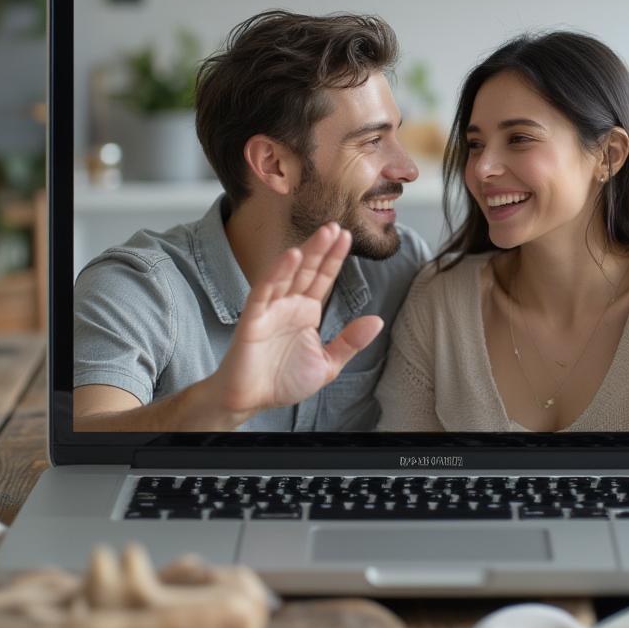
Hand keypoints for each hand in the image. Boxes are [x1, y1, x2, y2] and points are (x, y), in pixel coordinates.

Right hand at [211, 223, 383, 417]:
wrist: (251, 401)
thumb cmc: (284, 382)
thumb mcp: (328, 364)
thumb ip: (350, 342)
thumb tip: (376, 320)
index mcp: (307, 311)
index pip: (324, 278)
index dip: (335, 258)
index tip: (347, 237)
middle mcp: (289, 305)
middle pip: (309, 270)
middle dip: (323, 248)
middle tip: (336, 225)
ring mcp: (271, 309)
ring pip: (289, 274)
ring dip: (305, 253)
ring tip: (323, 233)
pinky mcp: (254, 318)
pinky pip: (265, 291)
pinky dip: (277, 273)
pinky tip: (291, 257)